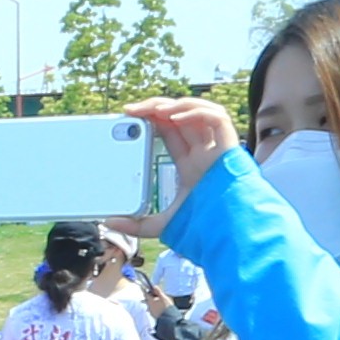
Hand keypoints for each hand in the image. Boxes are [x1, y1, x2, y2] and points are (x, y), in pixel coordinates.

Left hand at [119, 99, 240, 229]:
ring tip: (153, 110)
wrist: (230, 234)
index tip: (127, 118)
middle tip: (131, 109)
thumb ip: (137, 224)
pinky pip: (216, 118)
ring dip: (175, 105)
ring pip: (198, 112)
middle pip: (180, 118)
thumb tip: (109, 223)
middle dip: (155, 108)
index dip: (150, 121)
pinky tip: (175, 117)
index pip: (169, 132)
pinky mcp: (230, 147)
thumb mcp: (162, 224)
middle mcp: (204, 152)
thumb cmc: (205, 228)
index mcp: (190, 164)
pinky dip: (196, 112)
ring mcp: (216, 148)